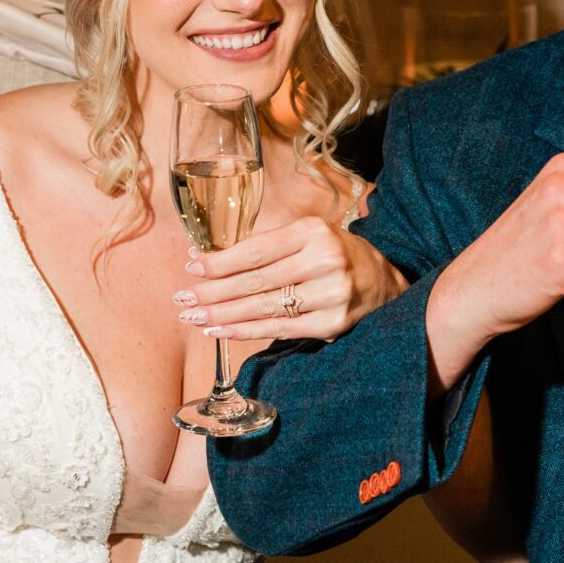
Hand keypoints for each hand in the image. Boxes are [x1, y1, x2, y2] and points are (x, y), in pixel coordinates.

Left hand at [172, 217, 406, 341]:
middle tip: (182, 298)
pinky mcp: (332, 324)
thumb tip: (207, 259)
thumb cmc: (334, 253)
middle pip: (256, 281)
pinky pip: (279, 329)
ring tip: (194, 317)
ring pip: (263, 308)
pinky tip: (220, 330)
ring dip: (222, 315)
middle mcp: (325, 261)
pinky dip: (245, 331)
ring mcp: (330, 295)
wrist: (382, 281)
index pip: (256, 251)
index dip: (220, 262)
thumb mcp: (306, 235)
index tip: (192, 267)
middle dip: (213, 292)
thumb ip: (265, 244)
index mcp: (314, 231)